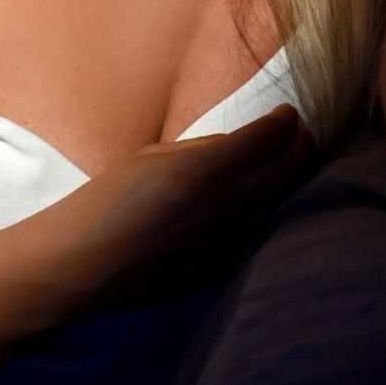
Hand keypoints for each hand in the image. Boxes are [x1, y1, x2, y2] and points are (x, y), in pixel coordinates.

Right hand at [64, 105, 315, 310]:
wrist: (84, 262)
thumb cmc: (107, 201)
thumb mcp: (152, 158)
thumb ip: (203, 149)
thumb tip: (240, 146)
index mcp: (204, 170)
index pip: (270, 137)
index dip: (286, 121)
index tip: (287, 115)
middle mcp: (224, 206)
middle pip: (290, 170)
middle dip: (302, 146)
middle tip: (299, 136)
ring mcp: (227, 242)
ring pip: (278, 206)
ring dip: (285, 184)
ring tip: (282, 168)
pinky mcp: (221, 269)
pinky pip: (254, 236)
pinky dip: (260, 215)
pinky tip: (252, 206)